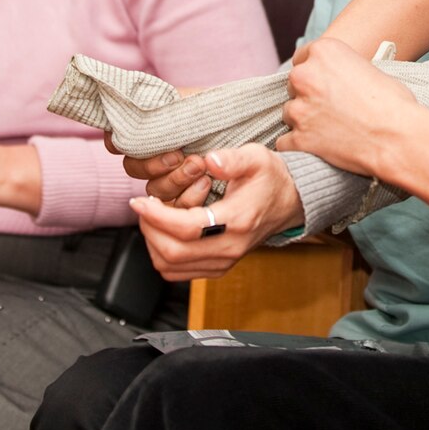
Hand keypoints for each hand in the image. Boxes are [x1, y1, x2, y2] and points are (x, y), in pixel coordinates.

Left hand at [129, 147, 306, 280]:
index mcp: (237, 221)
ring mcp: (224, 261)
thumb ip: (232, 159)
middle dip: (149, 228)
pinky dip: (162, 253)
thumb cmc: (271, 178)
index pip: (186, 229)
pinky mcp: (218, 267)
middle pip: (172, 253)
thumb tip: (208, 161)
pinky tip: (165, 231)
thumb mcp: (257, 157)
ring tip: (154, 217)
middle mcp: (230, 248)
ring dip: (153, 242)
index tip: (138, 200)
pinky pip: (177, 271)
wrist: (290, 202)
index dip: (155, 216)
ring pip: (170, 266)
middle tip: (144, 206)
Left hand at [277, 37, 426, 181]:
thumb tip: (337, 79)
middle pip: (294, 85)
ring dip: (304, 121)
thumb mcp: (369, 69)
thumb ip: (343, 69)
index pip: (302, 57)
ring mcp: (299, 109)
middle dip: (308, 96)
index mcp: (324, 52)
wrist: (399, 137)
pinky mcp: (298, 139)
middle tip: (330, 109)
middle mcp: (305, 76)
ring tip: (331, 130)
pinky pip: (286, 142)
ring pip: (289, 113)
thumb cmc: (394, 104)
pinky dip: (299, 146)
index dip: (314, 72)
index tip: (321, 83)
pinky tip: (319, 147)